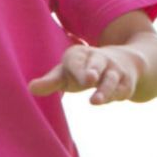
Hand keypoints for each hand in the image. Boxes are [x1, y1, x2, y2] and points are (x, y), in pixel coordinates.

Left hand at [30, 44, 144, 105]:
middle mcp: (98, 59)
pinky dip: (117, 95)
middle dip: (92, 71)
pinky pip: (122, 89)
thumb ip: (49, 82)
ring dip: (104, 90)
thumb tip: (30, 88)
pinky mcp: (126, 82)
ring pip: (110, 79)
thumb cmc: (83, 71)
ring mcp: (114, 70)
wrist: (124, 62)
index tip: (77, 77)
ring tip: (95, 101)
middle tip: (89, 79)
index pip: (75, 61)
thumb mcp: (65, 74)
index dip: (76, 70)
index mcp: (79, 55)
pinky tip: (112, 99)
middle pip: (96, 64)